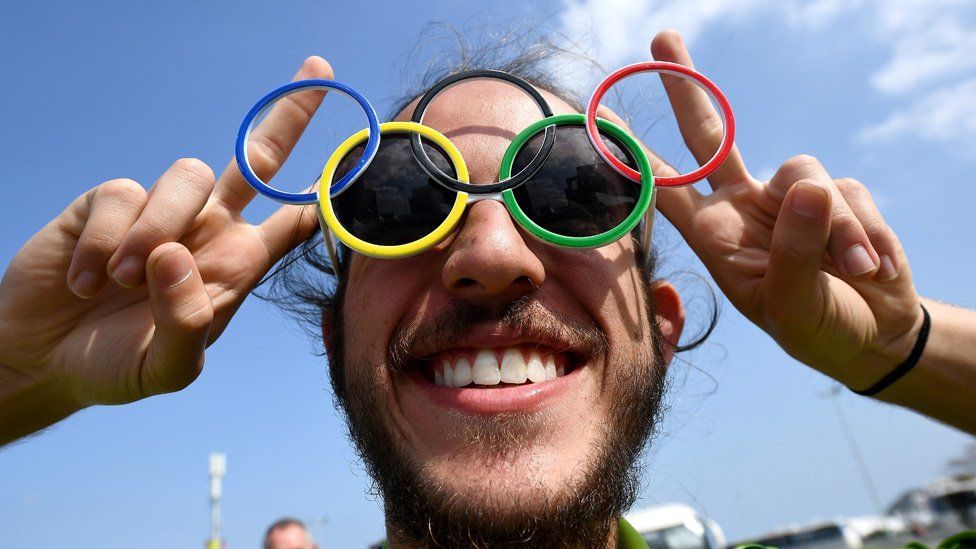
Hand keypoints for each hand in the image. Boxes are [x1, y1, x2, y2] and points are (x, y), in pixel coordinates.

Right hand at [0, 57, 329, 436]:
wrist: (45, 358)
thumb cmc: (116, 364)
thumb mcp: (165, 368)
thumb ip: (187, 323)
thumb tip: (176, 257)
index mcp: (237, 266)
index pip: (292, 222)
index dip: (322, 194)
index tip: (356, 159)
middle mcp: (209, 229)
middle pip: (257, 159)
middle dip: (290, 115)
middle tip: (319, 69)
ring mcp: (162, 211)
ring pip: (189, 175)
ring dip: (156, 229)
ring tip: (123, 281)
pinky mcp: (110, 202)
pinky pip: (122, 196)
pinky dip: (105, 242)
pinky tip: (86, 280)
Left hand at [644, 30, 922, 389]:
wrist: (871, 336)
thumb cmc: (814, 329)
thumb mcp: (793, 306)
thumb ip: (795, 251)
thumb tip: (805, 185)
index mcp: (715, 236)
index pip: (665, 188)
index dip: (632, 156)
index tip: (600, 119)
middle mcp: (744, 205)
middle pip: (710, 133)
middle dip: (685, 85)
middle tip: (662, 38)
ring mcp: (789, 196)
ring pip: (802, 172)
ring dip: (833, 226)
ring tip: (852, 271)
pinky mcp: (835, 192)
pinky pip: (847, 192)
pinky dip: (866, 233)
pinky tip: (872, 267)